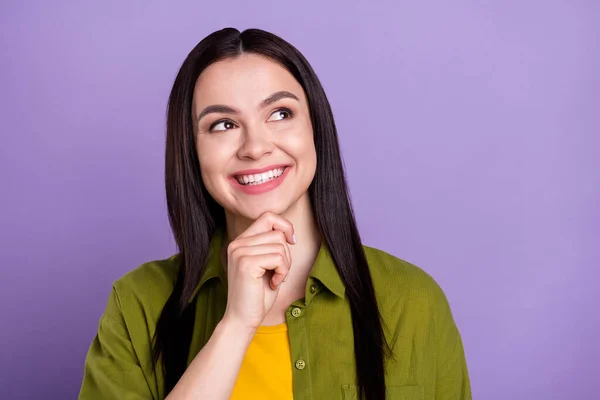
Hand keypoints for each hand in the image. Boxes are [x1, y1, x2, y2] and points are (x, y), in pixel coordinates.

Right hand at [221, 211, 295, 330]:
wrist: (242, 319)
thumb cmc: (258, 295)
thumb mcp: (267, 265)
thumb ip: (272, 246)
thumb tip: (288, 233)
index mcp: (240, 241)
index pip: (267, 216)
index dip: (284, 226)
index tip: (291, 241)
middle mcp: (237, 243)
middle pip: (277, 233)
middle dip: (286, 253)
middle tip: (279, 272)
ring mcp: (240, 252)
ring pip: (280, 246)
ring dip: (285, 265)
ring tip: (275, 279)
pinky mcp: (246, 263)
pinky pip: (278, 258)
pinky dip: (282, 272)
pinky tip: (273, 283)